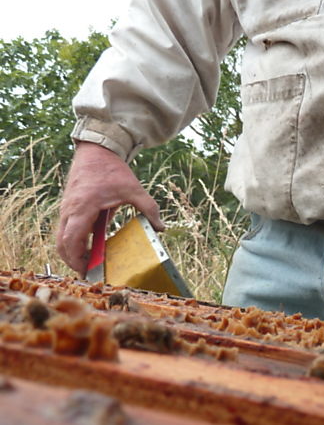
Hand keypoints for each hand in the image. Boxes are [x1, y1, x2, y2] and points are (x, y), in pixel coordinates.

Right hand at [56, 141, 164, 276]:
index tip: (87, 270)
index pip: (72, 239)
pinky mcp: (70, 208)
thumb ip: (149, 209)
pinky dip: (75, 241)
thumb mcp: (134, 189)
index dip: (77, 257)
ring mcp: (67, 209)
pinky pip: (67, 229)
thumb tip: (162, 228)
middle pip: (62, 243)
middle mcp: (70, 210)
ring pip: (62, 237)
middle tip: (88, 273)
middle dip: (72, 260)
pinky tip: (92, 249)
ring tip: (89, 264)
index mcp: (83, 207)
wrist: (96, 151)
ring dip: (72, 252)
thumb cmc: (112, 170)